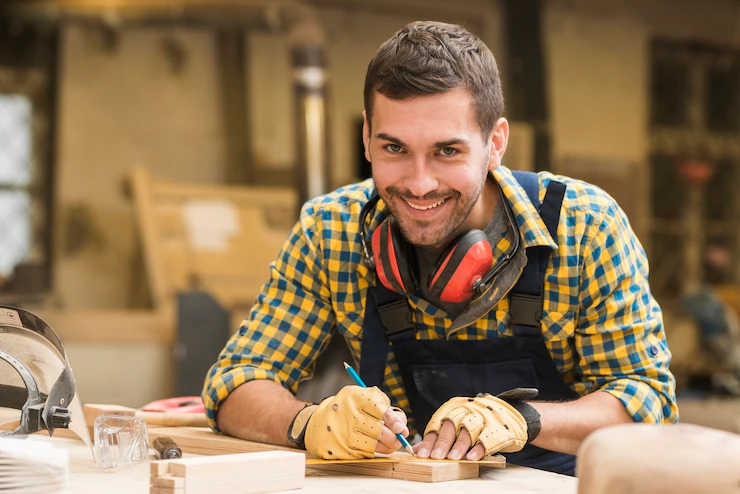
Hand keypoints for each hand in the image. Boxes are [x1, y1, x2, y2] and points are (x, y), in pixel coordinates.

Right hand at [287, 385, 408, 458]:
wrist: (319, 422)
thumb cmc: (348, 408)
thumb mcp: (363, 398)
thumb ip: (384, 407)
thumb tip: (402, 427)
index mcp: (355, 397)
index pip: (380, 410)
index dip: (394, 421)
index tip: (401, 429)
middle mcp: (348, 415)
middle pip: (379, 431)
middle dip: (393, 437)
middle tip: (399, 439)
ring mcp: (343, 434)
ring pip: (374, 446)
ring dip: (386, 447)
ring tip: (390, 444)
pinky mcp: (340, 450)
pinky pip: (364, 454)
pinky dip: (372, 452)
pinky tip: (374, 446)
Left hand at [413, 394, 527, 460]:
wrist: (509, 414)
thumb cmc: (476, 421)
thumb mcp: (456, 423)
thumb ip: (438, 435)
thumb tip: (417, 450)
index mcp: (453, 408)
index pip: (437, 425)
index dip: (429, 440)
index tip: (422, 454)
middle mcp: (466, 410)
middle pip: (451, 426)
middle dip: (442, 442)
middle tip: (435, 457)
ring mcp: (483, 418)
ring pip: (468, 431)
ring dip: (459, 446)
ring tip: (452, 458)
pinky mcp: (498, 429)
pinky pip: (487, 439)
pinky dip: (478, 449)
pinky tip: (471, 458)